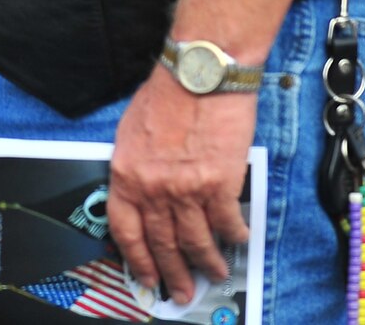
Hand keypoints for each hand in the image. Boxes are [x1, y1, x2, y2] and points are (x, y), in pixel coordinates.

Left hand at [108, 65, 256, 304]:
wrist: (200, 74)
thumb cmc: (166, 95)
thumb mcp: (132, 132)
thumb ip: (136, 169)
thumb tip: (143, 197)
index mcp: (127, 174)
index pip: (125, 230)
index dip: (136, 259)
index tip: (146, 276)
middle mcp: (153, 188)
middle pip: (162, 244)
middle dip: (173, 273)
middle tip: (183, 291)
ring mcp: (187, 189)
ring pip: (196, 241)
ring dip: (208, 262)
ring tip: (215, 272)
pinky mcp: (220, 184)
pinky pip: (227, 223)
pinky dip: (234, 236)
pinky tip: (239, 241)